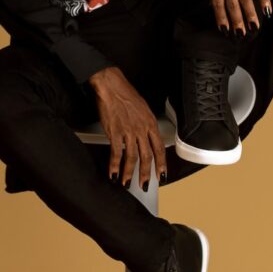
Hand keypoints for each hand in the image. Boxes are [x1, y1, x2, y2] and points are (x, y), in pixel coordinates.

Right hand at [87, 66, 166, 189]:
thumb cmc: (125, 95)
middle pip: (147, 156)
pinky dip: (114, 165)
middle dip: (146, 174)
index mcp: (150, 123)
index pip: (159, 148)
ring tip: (127, 183)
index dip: (161, 164)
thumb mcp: (143, 109)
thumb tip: (146, 138)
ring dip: (130, 173)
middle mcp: (141, 128)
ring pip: (132, 157)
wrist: (111, 86)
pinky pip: (116, 153)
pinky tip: (113, 173)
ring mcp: (128, 131)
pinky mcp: (115, 132)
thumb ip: (145, 125)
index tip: (162, 175)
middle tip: (145, 185)